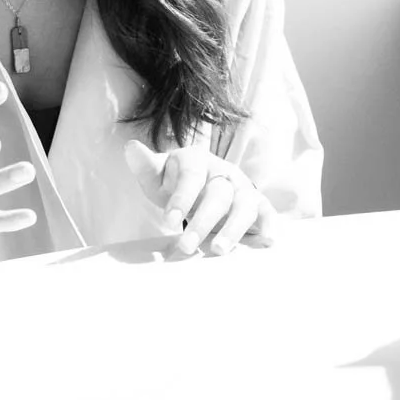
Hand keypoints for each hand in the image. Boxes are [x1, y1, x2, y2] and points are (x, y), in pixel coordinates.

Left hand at [124, 140, 274, 256]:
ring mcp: (243, 188)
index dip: (181, 197)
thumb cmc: (177, 184)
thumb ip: (145, 166)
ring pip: (243, 206)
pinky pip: (267, 214)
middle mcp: (224, 172)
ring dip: (233, 229)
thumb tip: (130, 149)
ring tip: (218, 251)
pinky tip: (265, 243)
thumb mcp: (158, 175)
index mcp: (197, 160)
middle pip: (218, 194)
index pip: (192, 176)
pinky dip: (269, 227)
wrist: (203, 185)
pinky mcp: (258, 205)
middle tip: (186, 247)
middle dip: (202, 222)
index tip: (169, 220)